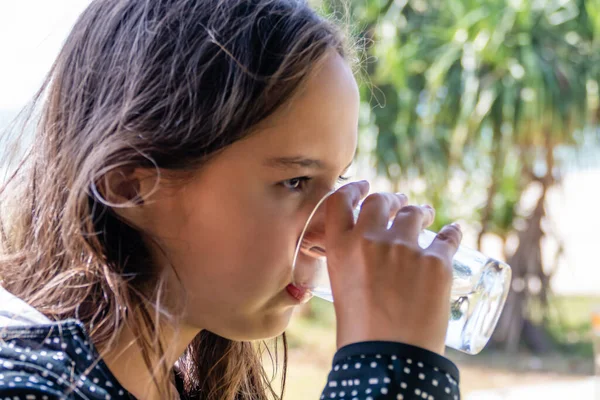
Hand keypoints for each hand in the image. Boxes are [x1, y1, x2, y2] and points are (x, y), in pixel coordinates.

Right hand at [325, 181, 461, 354]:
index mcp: (341, 248)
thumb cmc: (362, 334)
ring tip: (427, 214)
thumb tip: (368, 259)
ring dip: (420, 211)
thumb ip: (353, 265)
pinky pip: (448, 236)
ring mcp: (405, 248)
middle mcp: (370, 239)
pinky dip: (451, 232)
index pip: (341, 201)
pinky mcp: (436, 261)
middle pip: (381, 201)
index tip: (363, 186)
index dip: (353, 189)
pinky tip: (454, 230)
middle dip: (391, 199)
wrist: (392, 360)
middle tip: (400, 202)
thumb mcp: (343, 290)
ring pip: (415, 213)